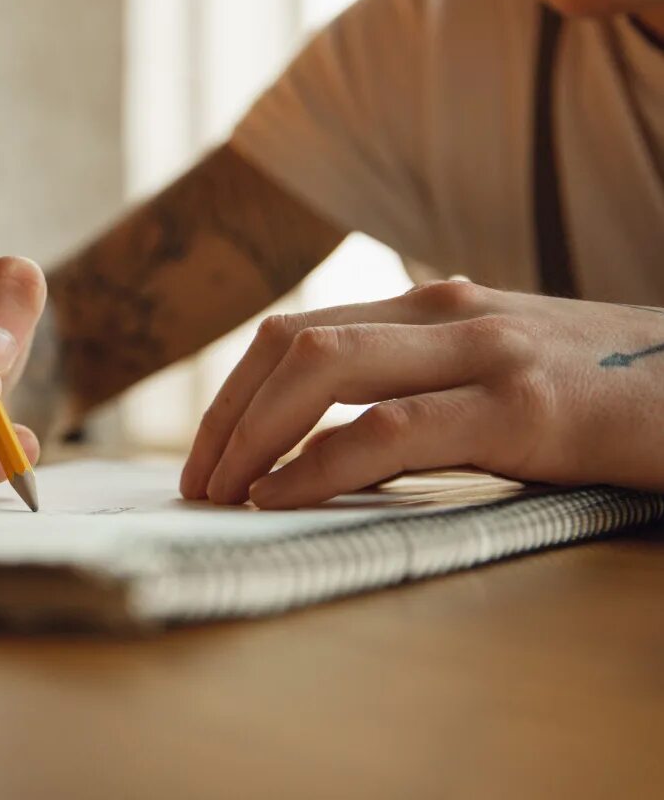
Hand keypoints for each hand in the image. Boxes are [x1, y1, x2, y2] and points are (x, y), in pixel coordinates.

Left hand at [180, 281, 663, 508]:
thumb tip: (327, 440)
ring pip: (323, 369)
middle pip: (290, 344)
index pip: (294, 333)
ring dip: (252, 436)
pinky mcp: (521, 408)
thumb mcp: (500, 373)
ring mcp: (482, 353)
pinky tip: (282, 499)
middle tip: (196, 485)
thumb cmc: (608, 393)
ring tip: (223, 496)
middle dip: (226, 416)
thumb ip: (421, 385)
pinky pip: (390, 431)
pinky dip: (318, 466)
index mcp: (432, 306)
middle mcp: (445, 313)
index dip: (232, 394)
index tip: (206, 456)